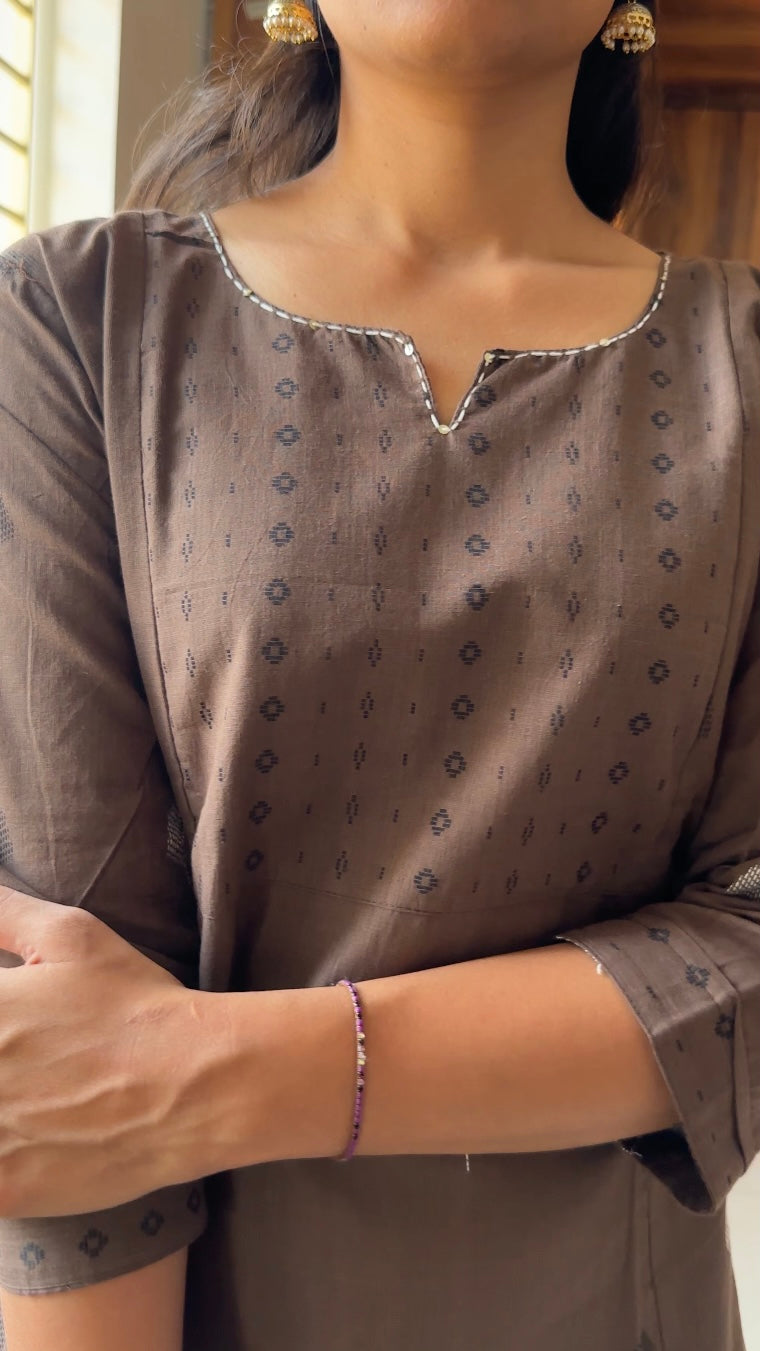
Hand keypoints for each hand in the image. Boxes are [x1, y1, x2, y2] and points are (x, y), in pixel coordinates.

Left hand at [0, 887, 199, 1218]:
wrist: (194, 1084)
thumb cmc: (135, 1004)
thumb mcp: (72, 936)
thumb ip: (7, 911)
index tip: (9, 1030)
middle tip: (19, 1066)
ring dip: (2, 1109)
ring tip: (27, 1099)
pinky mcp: (4, 1189)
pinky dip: (5, 1159)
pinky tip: (24, 1142)